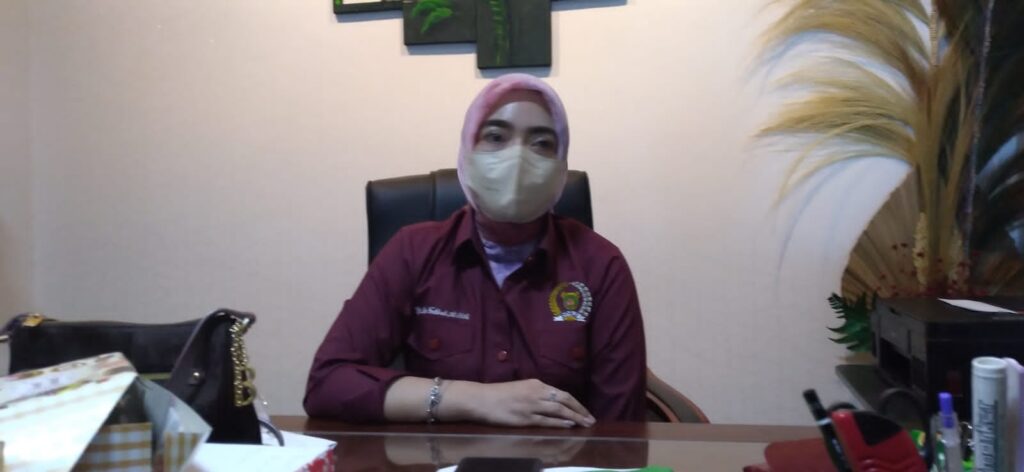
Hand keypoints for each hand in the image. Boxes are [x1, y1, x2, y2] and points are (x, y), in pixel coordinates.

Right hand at [448, 379, 595, 427]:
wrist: (480, 399)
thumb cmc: (499, 394)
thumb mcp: (521, 388)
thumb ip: (537, 394)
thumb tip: (553, 402)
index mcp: (536, 384)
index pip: (562, 394)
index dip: (577, 403)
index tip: (586, 411)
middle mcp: (536, 393)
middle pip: (564, 401)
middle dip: (580, 410)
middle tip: (591, 419)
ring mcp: (531, 406)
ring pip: (558, 411)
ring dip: (574, 418)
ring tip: (585, 424)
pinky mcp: (524, 418)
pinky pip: (546, 421)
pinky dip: (559, 423)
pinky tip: (569, 425)